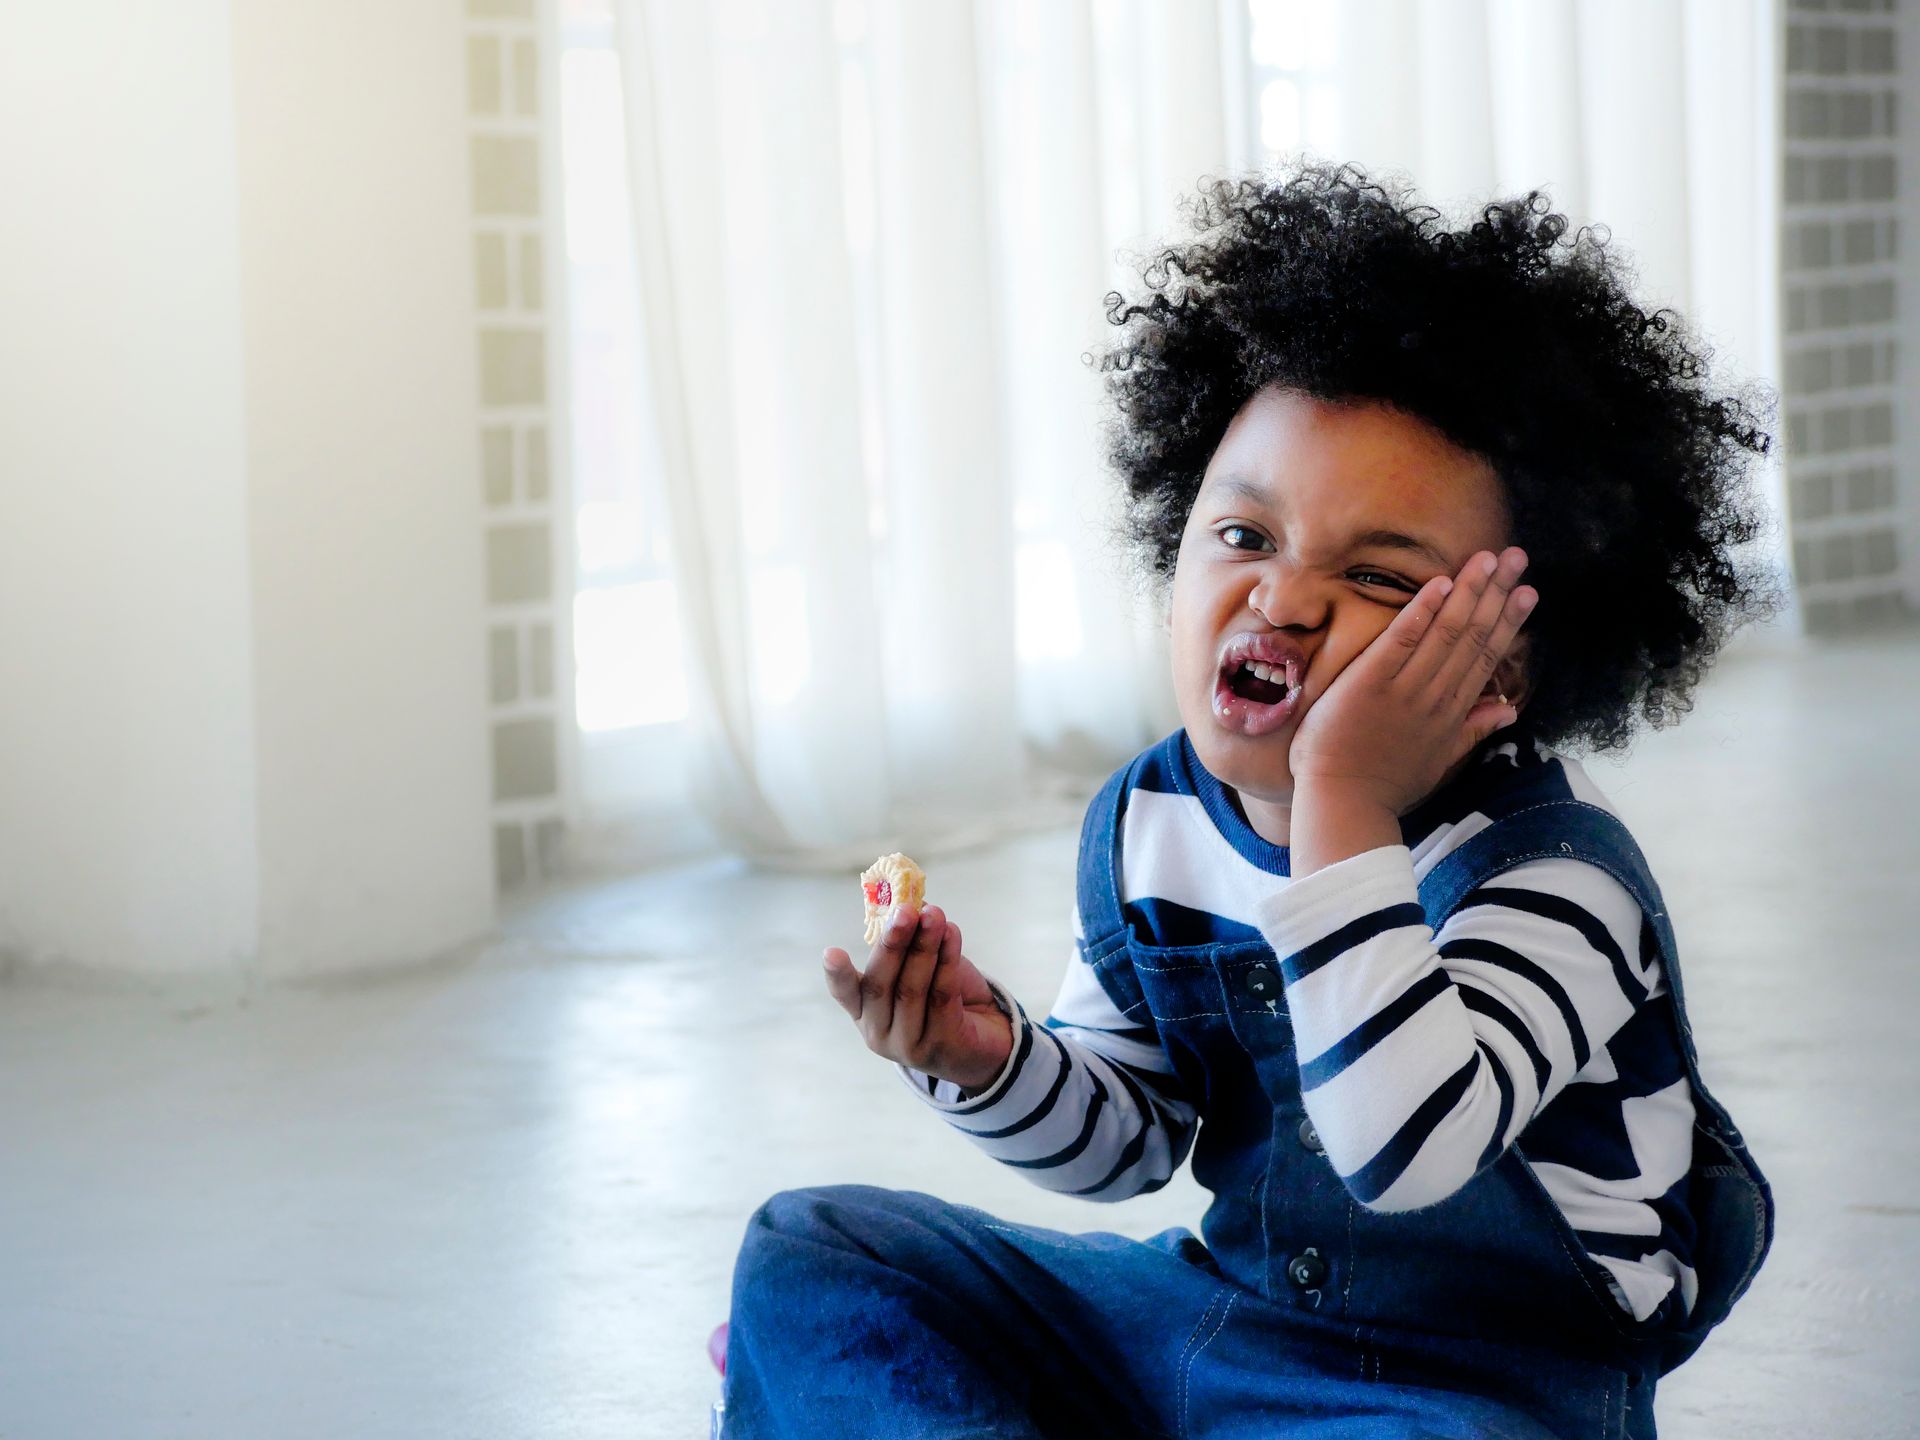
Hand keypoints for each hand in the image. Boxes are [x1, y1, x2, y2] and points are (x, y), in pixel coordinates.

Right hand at [823, 903, 1013, 1092]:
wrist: (986, 1039)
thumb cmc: (943, 997)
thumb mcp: (918, 969)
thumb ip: (907, 944)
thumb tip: (908, 901)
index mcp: (865, 1012)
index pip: (845, 994)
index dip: (836, 974)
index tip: (831, 952)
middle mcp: (879, 1033)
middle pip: (880, 985)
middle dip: (893, 943)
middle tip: (905, 910)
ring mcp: (909, 1044)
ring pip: (912, 989)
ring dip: (924, 946)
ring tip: (935, 914)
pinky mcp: (942, 1045)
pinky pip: (942, 995)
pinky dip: (947, 961)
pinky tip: (952, 934)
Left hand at [1289, 546, 1536, 819]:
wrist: (1343, 804)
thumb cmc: (1384, 786)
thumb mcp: (1439, 761)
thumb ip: (1473, 731)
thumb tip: (1509, 710)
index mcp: (1452, 713)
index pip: (1486, 657)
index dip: (1507, 621)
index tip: (1527, 592)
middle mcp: (1435, 696)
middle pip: (1473, 636)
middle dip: (1496, 593)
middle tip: (1517, 557)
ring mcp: (1405, 689)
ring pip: (1446, 633)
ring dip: (1468, 592)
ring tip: (1489, 558)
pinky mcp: (1370, 683)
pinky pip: (1401, 640)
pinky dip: (1421, 611)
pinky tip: (1439, 583)